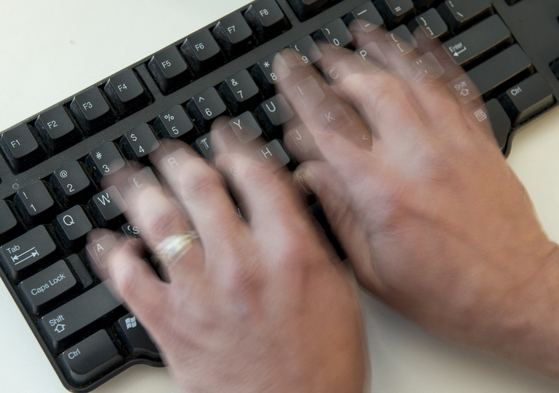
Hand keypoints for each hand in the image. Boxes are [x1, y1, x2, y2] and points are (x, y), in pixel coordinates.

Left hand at [87, 138, 365, 392]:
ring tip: (128, 177)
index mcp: (289, 250)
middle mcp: (241, 263)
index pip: (253, 173)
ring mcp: (200, 291)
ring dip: (138, 189)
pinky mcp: (169, 323)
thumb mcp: (337, 287)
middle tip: (170, 151)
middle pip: (198, 184)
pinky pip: (127, 277)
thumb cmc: (323, 359)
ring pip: (156, 218)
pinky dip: (112, 252)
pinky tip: (110, 240)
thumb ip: (311, 236)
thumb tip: (288, 196)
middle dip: (179, 157)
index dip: (234, 144)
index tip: (222, 136)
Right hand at [276, 30, 558, 376]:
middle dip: (335, 67)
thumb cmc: (445, 292)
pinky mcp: (480, 143)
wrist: (513, 294)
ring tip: (358, 35)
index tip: (285, 83)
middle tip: (314, 57)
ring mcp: (453, 146)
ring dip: (380, 52)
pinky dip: (437, 60)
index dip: (300, 99)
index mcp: (382, 194)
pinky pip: (457, 88)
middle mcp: (417, 160)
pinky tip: (421, 44)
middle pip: (369, 91)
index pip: (328, 129)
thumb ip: (339, 214)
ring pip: (412, 79)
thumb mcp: (373, 269)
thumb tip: (311, 174)